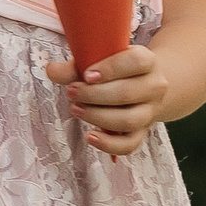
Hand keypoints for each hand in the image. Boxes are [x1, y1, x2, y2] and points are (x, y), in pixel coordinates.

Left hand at [44, 44, 170, 158]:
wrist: (145, 84)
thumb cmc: (116, 69)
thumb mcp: (100, 60)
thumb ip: (75, 66)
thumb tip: (51, 70)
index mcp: (147, 61)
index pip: (136, 62)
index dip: (110, 69)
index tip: (86, 75)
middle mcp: (154, 86)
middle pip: (127, 93)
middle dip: (94, 95)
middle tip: (71, 92)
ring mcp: (150, 111)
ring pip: (129, 120)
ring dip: (98, 117)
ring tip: (75, 109)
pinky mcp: (142, 131)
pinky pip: (130, 144)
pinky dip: (109, 145)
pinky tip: (90, 136)